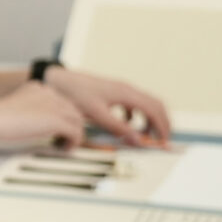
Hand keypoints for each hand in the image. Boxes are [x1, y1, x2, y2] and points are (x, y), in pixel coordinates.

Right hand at [0, 80, 89, 150]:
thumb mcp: (15, 109)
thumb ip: (28, 111)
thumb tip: (32, 126)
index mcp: (38, 88)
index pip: (60, 101)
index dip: (61, 115)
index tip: (57, 127)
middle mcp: (50, 94)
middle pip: (72, 109)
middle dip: (71, 124)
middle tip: (65, 137)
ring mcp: (55, 106)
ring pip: (78, 120)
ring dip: (75, 134)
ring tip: (66, 144)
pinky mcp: (57, 120)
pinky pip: (76, 132)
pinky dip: (74, 142)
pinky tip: (65, 148)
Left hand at [44, 68, 173, 146]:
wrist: (57, 80)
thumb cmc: (74, 94)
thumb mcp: (96, 114)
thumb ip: (118, 128)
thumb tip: (138, 140)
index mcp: (126, 93)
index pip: (154, 110)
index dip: (162, 127)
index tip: (164, 141)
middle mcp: (127, 89)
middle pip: (155, 105)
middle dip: (162, 123)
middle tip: (162, 139)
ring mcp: (120, 89)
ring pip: (145, 104)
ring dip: (150, 120)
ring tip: (147, 135)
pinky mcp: (112, 92)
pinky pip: (132, 104)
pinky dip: (136, 116)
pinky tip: (128, 124)